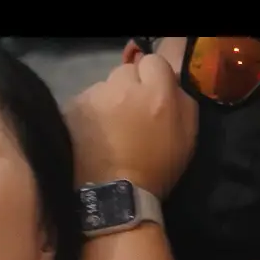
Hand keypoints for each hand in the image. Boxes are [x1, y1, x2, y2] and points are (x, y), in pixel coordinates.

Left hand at [65, 52, 197, 196]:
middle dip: (129, 88)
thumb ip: (182, 100)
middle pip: (126, 72)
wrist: (114, 196)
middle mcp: (123, 87)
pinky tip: (91, 136)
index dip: (152, 79)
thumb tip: (170, 82)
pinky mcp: (72, 108)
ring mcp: (94, 96)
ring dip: (107, 101)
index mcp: (157, 92)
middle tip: (129, 115)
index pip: (153, 62)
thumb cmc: (157, 169)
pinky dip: (88, 114)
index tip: (151, 99)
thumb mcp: (188, 136)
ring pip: (103, 87)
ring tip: (108, 130)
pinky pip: (84, 102)